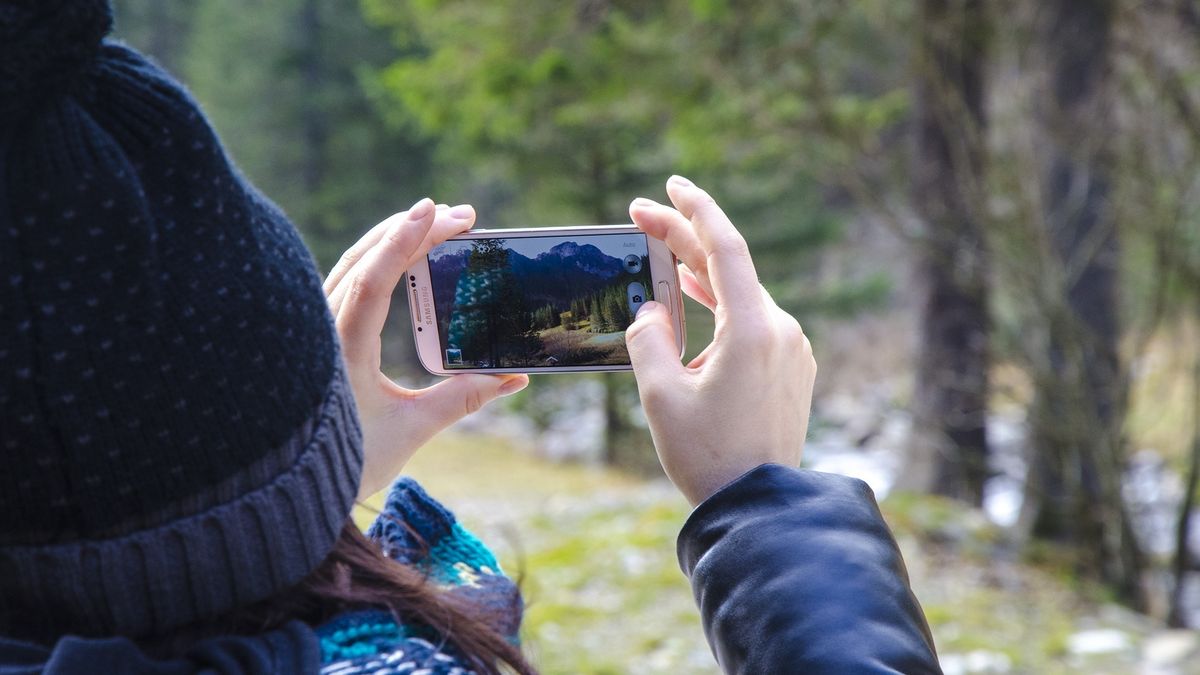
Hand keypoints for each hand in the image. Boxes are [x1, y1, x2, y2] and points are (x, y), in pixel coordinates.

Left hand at [325, 199, 528, 499]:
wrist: (288, 488)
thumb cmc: (348, 462)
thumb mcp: (411, 430)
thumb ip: (462, 399)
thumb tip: (513, 378)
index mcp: (342, 350)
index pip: (374, 280)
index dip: (405, 241)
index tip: (436, 210)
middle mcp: (323, 331)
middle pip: (364, 260)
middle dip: (412, 230)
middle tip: (460, 215)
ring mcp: (316, 329)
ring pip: (352, 266)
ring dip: (393, 239)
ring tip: (434, 222)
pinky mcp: (318, 335)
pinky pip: (346, 282)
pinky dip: (375, 260)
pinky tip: (398, 255)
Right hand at [627, 176, 815, 505]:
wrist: (760, 507)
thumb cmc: (708, 456)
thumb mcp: (660, 396)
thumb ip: (649, 339)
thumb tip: (652, 310)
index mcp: (753, 330)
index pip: (725, 248)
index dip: (696, 210)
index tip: (671, 186)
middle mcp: (782, 331)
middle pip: (729, 268)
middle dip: (684, 240)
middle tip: (642, 216)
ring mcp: (792, 350)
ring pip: (741, 296)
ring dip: (700, 275)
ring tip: (663, 256)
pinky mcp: (792, 369)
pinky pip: (753, 323)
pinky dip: (720, 308)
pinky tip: (694, 307)